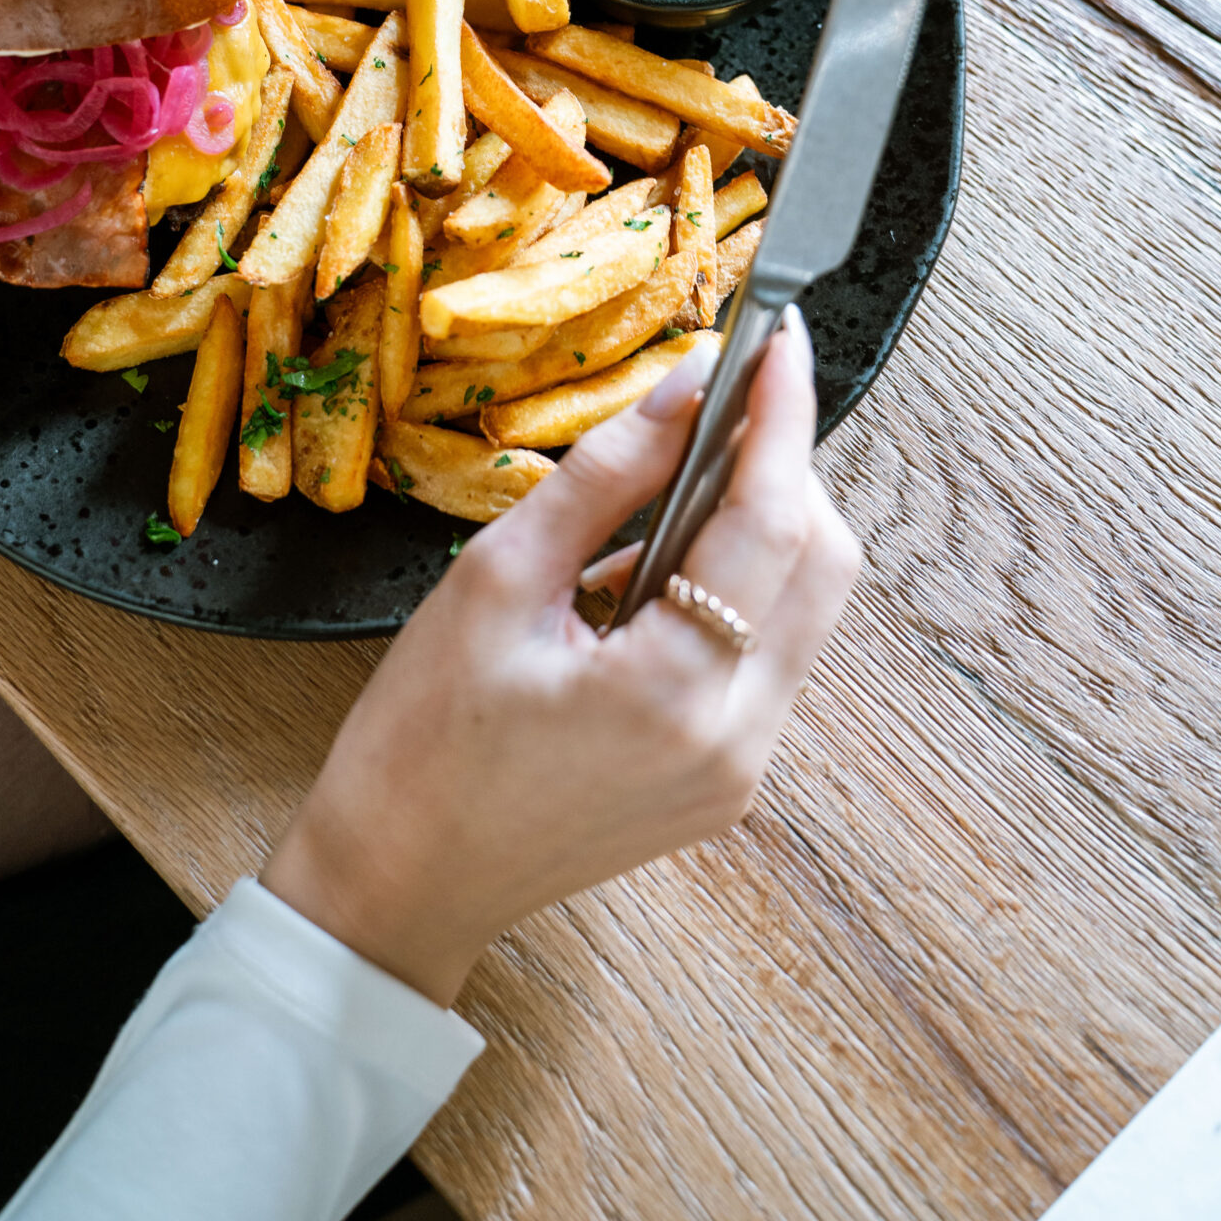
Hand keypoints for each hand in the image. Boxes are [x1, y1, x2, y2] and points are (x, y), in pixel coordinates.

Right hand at [263, 312, 859, 1007]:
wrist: (398, 883)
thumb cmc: (421, 741)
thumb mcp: (497, 579)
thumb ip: (606, 474)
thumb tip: (687, 384)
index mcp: (676, 693)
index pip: (775, 521)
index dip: (783, 415)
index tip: (778, 337)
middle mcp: (737, 741)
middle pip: (821, 565)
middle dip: (783, 467)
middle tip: (715, 405)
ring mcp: (741, 771)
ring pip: (805, 609)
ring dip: (760, 527)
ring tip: (661, 491)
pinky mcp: (728, 782)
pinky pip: (766, 655)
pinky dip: (734, 588)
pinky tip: (648, 569)